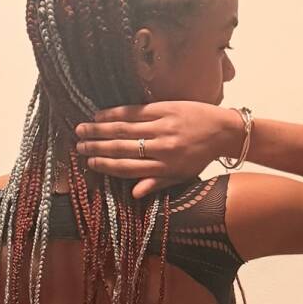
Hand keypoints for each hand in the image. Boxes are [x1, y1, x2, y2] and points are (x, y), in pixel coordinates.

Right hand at [74, 100, 229, 198]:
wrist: (224, 131)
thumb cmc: (201, 156)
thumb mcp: (182, 176)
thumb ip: (157, 184)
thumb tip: (133, 194)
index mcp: (165, 167)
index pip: (128, 168)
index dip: (106, 165)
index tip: (89, 162)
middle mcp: (162, 148)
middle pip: (122, 148)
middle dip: (97, 146)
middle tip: (78, 145)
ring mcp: (163, 127)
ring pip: (125, 129)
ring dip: (100, 129)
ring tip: (82, 129)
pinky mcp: (165, 109)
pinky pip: (136, 111)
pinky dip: (116, 113)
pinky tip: (100, 114)